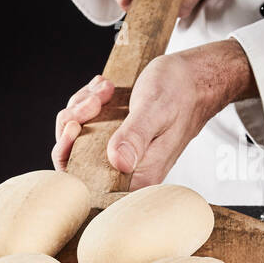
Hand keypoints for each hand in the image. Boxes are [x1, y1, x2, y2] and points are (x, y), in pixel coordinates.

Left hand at [52, 39, 257, 187]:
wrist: (195, 77)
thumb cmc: (181, 92)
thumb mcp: (156, 109)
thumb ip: (136, 136)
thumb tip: (118, 162)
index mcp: (139, 176)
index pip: (86, 185)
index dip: (68, 156)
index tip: (75, 126)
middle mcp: (126, 170)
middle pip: (74, 159)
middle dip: (74, 124)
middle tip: (94, 101)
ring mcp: (118, 153)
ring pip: (77, 137)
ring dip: (82, 107)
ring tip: (104, 90)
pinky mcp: (115, 137)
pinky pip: (86, 123)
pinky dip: (88, 102)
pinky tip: (105, 89)